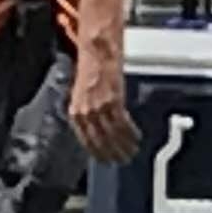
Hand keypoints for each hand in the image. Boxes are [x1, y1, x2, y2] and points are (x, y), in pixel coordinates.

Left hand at [68, 41, 140, 165]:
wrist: (97, 51)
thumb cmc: (90, 68)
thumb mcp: (82, 95)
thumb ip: (87, 112)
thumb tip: (97, 129)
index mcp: (75, 113)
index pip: (86, 141)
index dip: (97, 154)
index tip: (106, 161)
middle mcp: (85, 113)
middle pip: (100, 141)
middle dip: (112, 154)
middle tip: (122, 160)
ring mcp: (99, 108)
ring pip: (113, 135)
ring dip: (124, 146)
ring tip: (131, 152)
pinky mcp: (113, 101)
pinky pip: (123, 124)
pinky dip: (131, 133)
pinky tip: (136, 138)